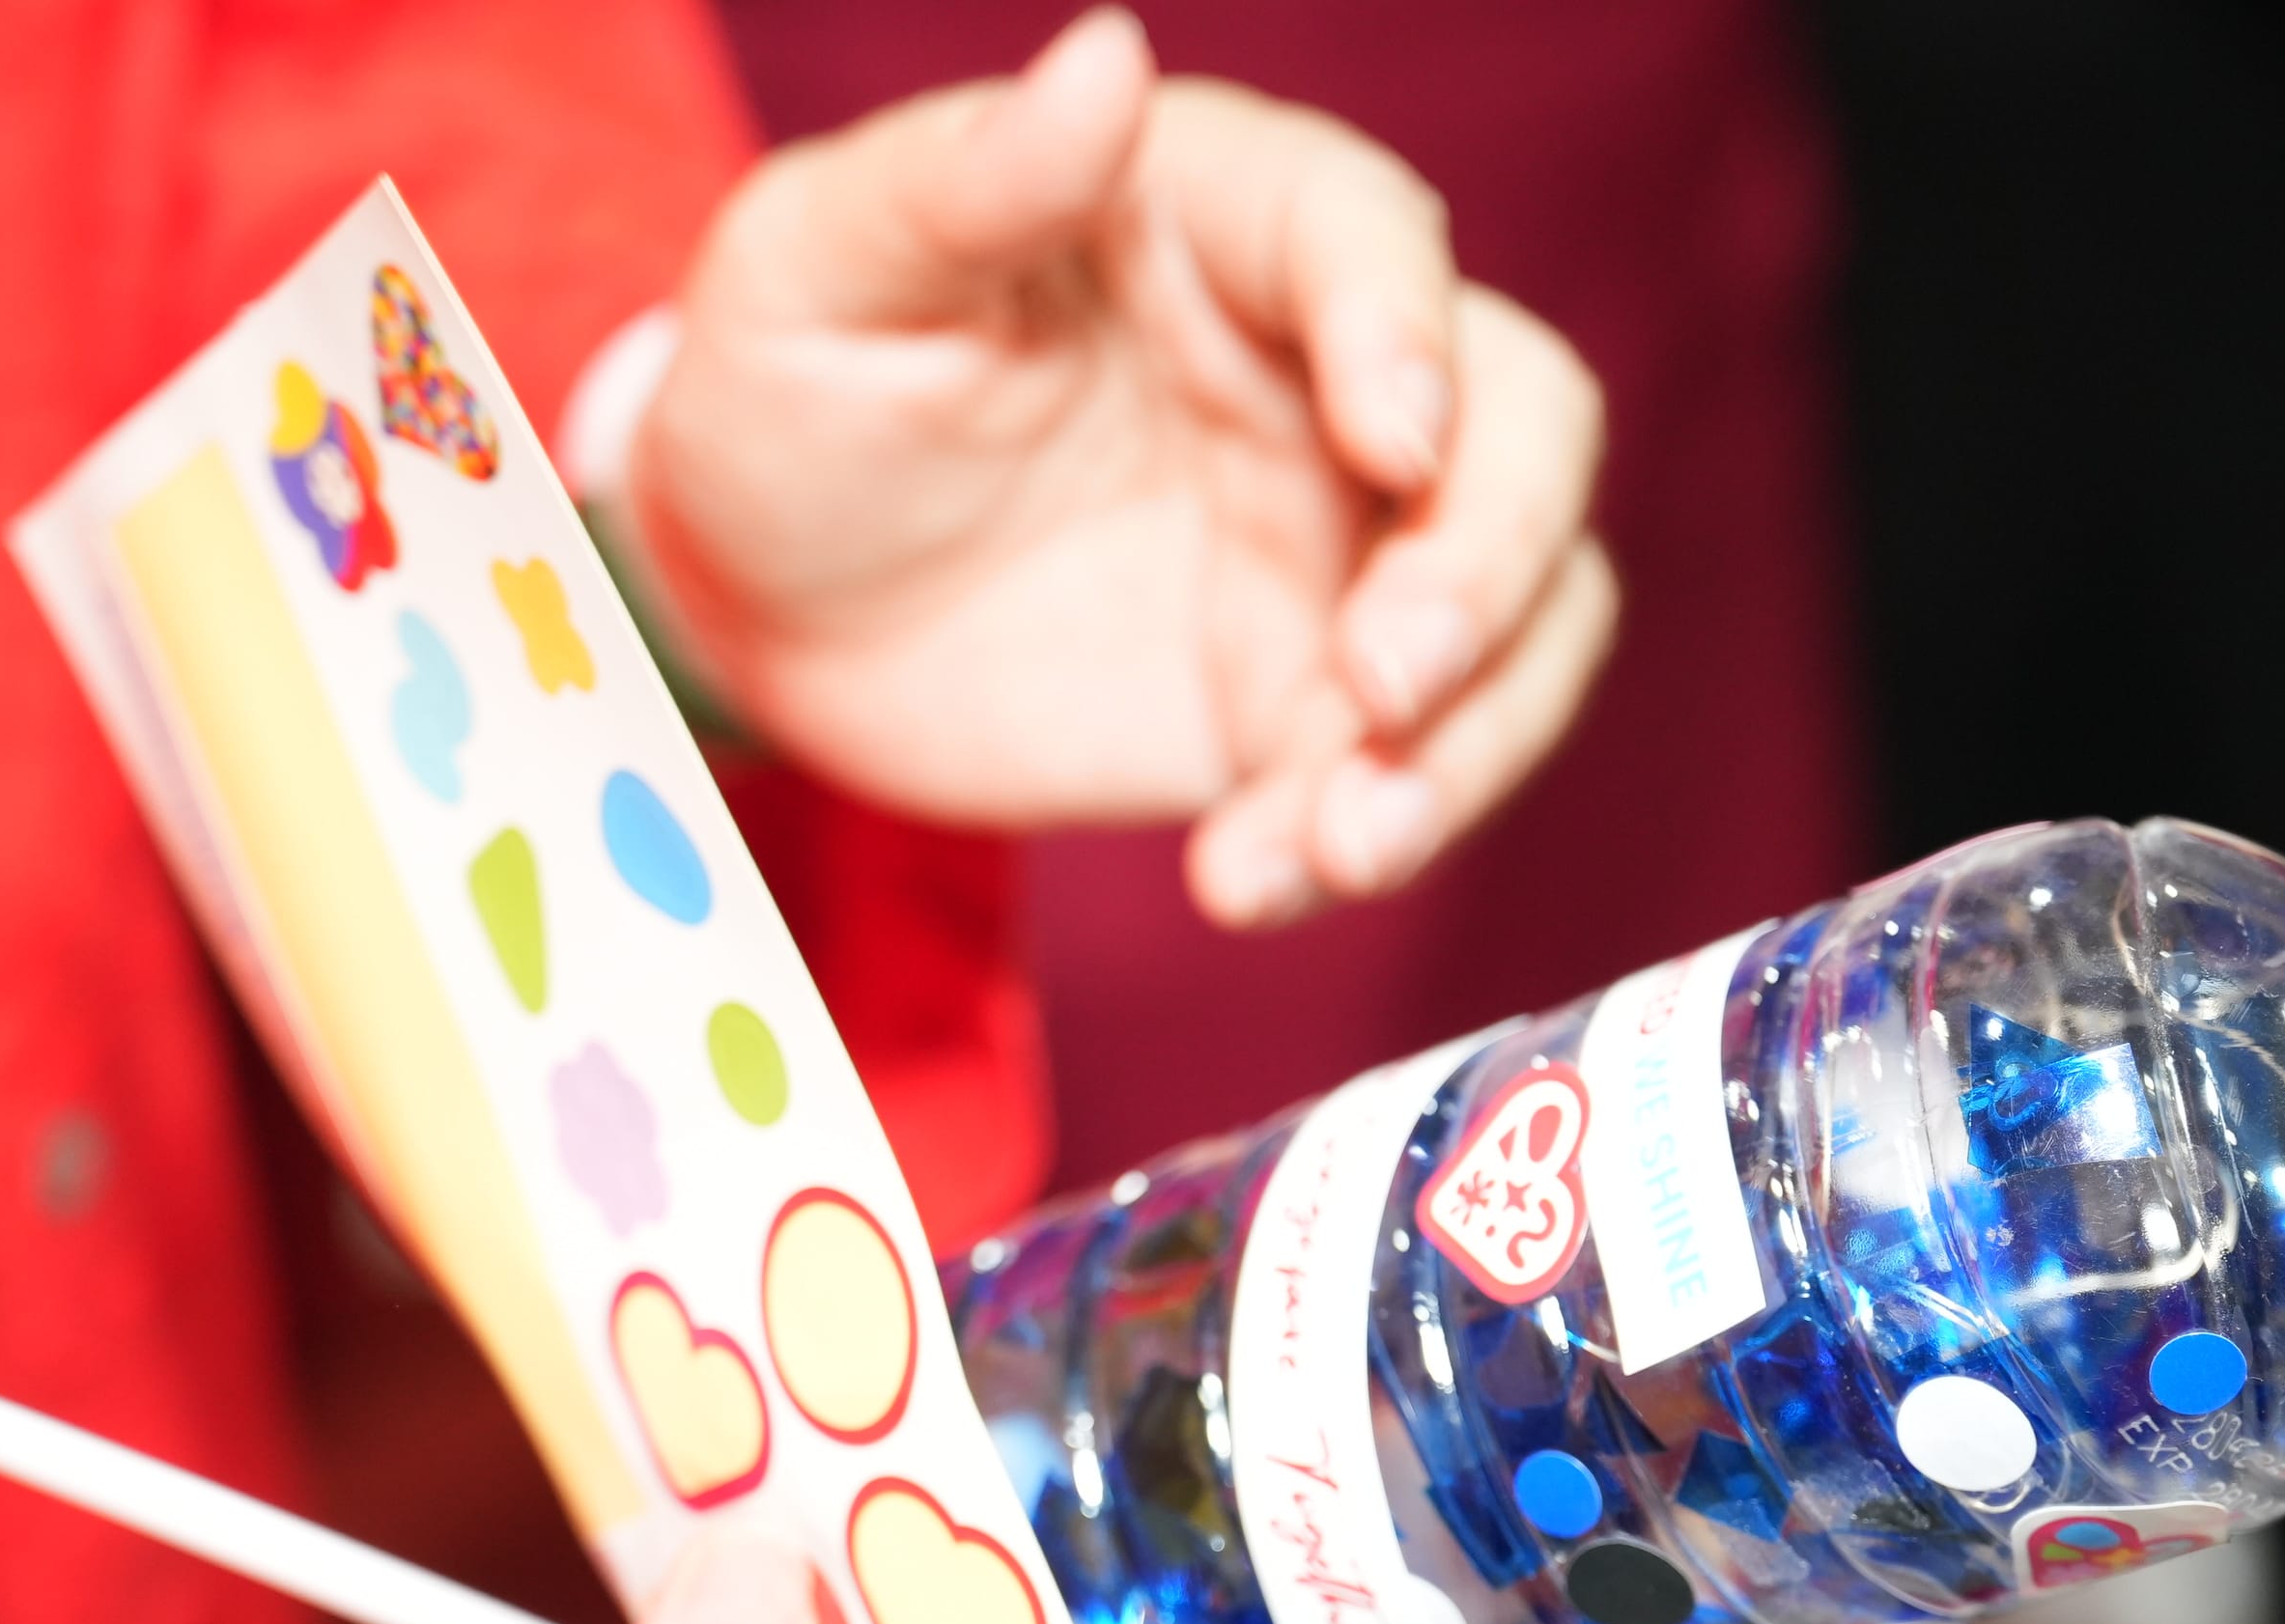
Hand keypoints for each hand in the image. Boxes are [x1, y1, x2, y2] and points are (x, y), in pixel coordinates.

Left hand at [634, 8, 1618, 927]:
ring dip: (1470, 739)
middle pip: (1523, 428)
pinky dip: (1359, 837)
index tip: (1389, 442)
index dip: (1407, 332)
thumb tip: (1105, 55)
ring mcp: (1339, 547)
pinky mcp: (1312, 701)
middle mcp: (1322, 375)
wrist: (760, 610)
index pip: (1370, 237)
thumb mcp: (819, 272)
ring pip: (1524, 613)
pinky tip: (1246, 882)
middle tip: (1381, 685)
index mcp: (1217, 220)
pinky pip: (1413, 766)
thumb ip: (963, 179)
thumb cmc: (788, 392)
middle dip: (1489, 561)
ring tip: (1341, 844)